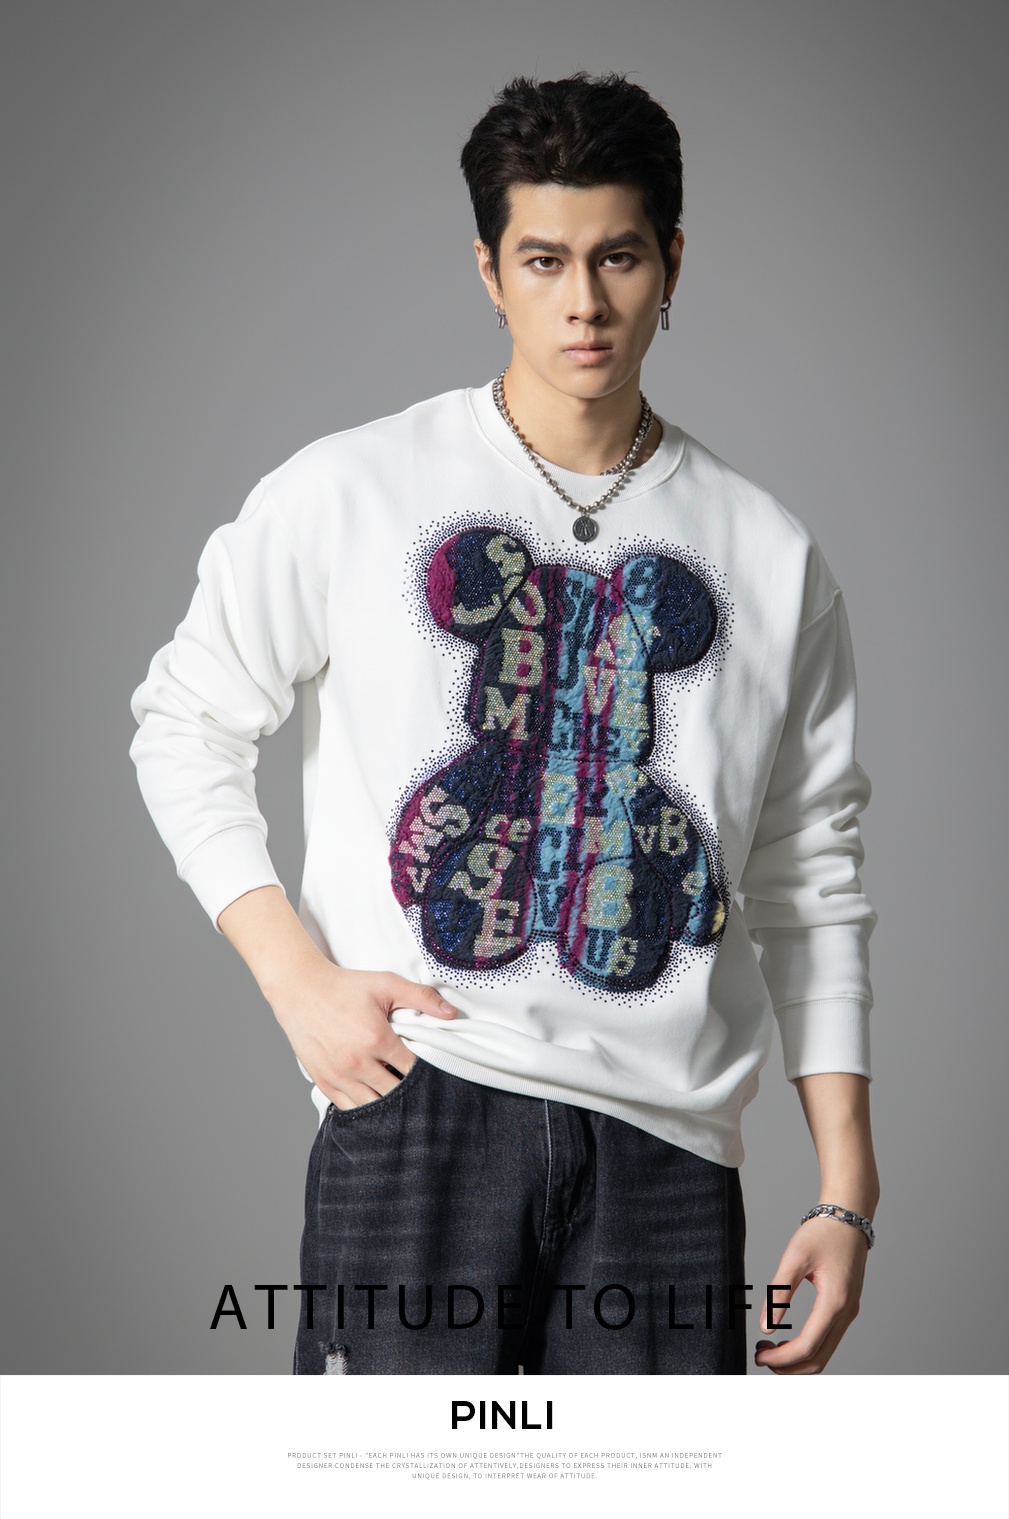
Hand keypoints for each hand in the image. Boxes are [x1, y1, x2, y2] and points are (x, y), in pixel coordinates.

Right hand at [216, 887, 458, 1111]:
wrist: (301, 991)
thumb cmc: (345, 987)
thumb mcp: (386, 984)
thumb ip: (422, 998)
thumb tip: (451, 1014)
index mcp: (376, 1038)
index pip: (413, 1070)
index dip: (427, 1074)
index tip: (433, 1072)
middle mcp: (357, 1062)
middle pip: (396, 1093)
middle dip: (410, 1092)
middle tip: (421, 1089)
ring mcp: (339, 1075)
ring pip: (374, 1107)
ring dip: (389, 1105)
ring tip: (400, 1098)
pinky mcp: (324, 1082)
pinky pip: (350, 1109)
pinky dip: (365, 1109)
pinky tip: (376, 1102)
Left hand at [754, 1214, 868, 1373]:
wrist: (849, 1216)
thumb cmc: (823, 1232)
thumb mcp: (795, 1258)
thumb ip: (779, 1292)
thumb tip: (765, 1327)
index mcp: (835, 1302)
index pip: (808, 1346)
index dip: (782, 1357)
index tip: (759, 1355)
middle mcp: (846, 1313)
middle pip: (819, 1360)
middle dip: (789, 1366)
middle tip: (760, 1356)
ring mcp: (849, 1312)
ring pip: (825, 1353)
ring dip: (798, 1358)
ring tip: (770, 1348)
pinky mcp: (846, 1308)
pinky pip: (828, 1340)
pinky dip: (808, 1348)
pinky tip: (787, 1338)